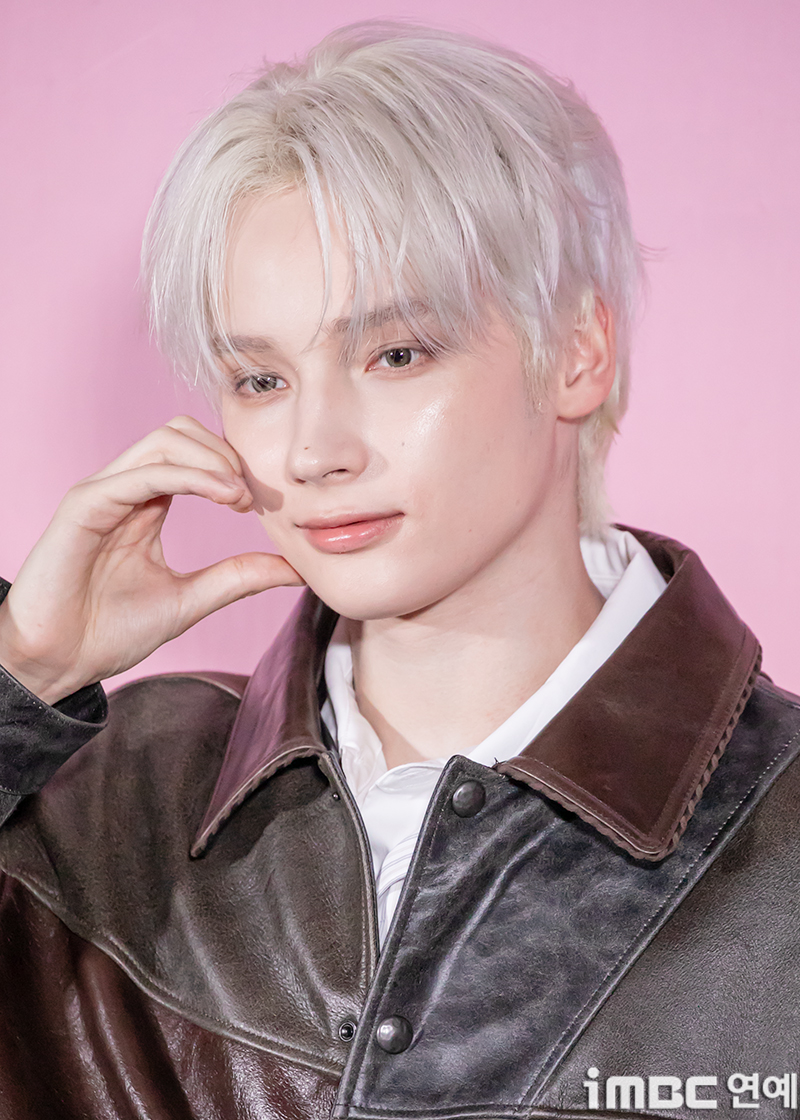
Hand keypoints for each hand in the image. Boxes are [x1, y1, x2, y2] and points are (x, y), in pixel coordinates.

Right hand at [0, 416, 304, 704]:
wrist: (58, 662)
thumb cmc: (108, 631)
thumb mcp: (191, 600)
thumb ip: (238, 577)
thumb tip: (295, 568)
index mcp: (146, 504)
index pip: (193, 454)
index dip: (233, 465)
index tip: (264, 502)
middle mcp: (125, 489)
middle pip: (180, 433)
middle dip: (226, 454)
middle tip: (254, 496)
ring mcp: (103, 493)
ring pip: (164, 441)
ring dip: (213, 460)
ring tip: (241, 496)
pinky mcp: (84, 505)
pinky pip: (143, 473)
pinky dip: (189, 476)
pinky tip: (222, 496)